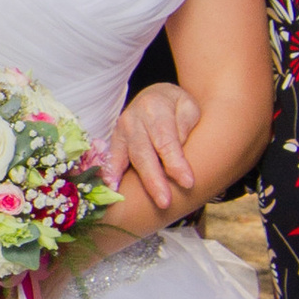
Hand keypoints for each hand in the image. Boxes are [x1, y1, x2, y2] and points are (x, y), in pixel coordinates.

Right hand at [111, 82, 200, 211]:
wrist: (156, 96)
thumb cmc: (177, 107)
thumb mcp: (189, 108)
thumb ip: (185, 127)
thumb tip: (178, 153)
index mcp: (156, 108)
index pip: (166, 141)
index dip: (176, 163)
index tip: (188, 182)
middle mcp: (133, 119)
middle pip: (144, 154)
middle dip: (154, 179)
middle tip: (165, 202)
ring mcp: (120, 130)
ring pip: (126, 158)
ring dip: (128, 181)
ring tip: (125, 200)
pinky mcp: (114, 140)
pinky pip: (111, 158)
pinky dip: (109, 173)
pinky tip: (110, 187)